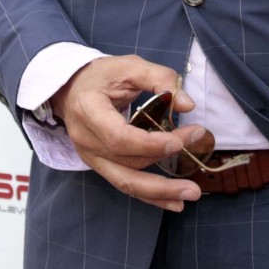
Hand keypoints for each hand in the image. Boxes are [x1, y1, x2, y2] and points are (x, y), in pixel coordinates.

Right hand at [51, 55, 208, 211]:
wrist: (72, 89)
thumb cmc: (102, 76)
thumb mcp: (129, 66)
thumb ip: (159, 79)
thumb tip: (187, 104)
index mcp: (89, 110)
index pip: (119, 136)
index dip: (150, 143)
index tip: (180, 139)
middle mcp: (86, 139)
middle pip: (126, 161)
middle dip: (163, 164)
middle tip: (196, 163)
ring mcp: (91, 157)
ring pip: (126, 181)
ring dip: (160, 190)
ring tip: (191, 193)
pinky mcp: (100, 165)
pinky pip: (125, 184)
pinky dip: (150, 196)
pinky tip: (173, 202)